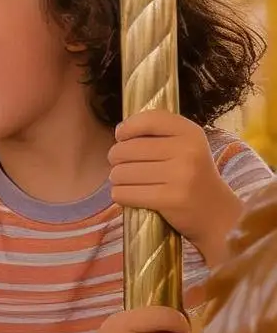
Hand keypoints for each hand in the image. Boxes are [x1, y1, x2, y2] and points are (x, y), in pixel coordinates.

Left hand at [109, 111, 241, 263]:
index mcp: (190, 133)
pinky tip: (135, 197)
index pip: (147, 119)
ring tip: (134, 184)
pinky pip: (123, 194)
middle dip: (117, 161)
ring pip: (120, 173)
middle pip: (124, 150)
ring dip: (119, 181)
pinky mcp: (171, 199)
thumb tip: (119, 131)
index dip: (127, 128)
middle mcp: (187, 151)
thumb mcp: (185, 146)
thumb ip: (156, 133)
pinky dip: (122, 196)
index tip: (122, 138)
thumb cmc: (191, 176)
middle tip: (130, 168)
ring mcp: (180, 175)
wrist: (216, 213)